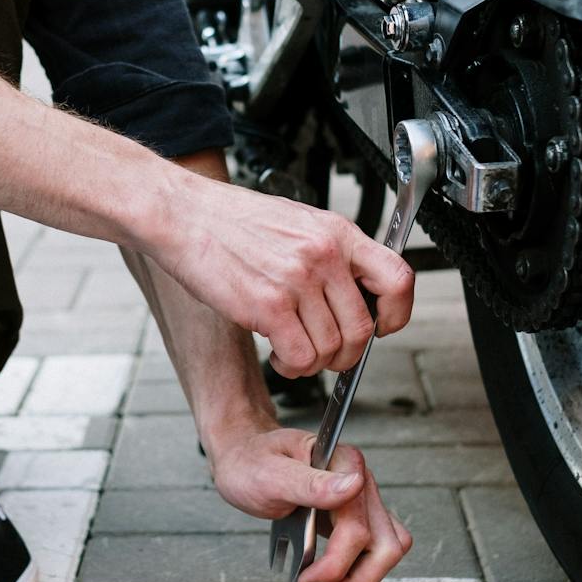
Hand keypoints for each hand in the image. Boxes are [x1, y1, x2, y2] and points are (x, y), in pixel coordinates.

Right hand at [148, 176, 414, 377]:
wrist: (183, 215)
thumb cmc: (232, 221)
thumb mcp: (297, 223)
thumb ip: (330, 254)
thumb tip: (355, 294)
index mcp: (337, 233)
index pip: (398, 279)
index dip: (397, 313)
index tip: (383, 326)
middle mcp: (324, 255)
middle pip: (363, 329)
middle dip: (346, 355)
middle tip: (326, 354)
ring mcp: (298, 280)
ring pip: (332, 349)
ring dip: (314, 363)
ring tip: (292, 350)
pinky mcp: (269, 305)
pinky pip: (301, 358)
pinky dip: (291, 366)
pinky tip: (277, 353)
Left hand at [208, 422, 412, 581]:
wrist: (244, 459)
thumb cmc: (252, 462)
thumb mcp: (270, 474)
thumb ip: (312, 483)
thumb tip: (354, 486)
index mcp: (344, 465)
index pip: (357, 528)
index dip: (335, 562)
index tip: (304, 576)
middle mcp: (360, 481)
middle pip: (386, 545)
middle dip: (354, 578)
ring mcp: (361, 499)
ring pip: (388, 549)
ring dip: (360, 577)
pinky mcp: (355, 515)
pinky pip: (374, 548)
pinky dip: (356, 568)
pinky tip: (325, 572)